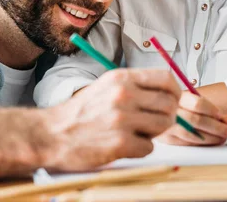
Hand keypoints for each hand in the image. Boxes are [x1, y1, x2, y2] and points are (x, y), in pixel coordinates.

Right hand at [41, 68, 180, 170]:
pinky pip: (149, 147)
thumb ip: (135, 85)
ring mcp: (122, 119)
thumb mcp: (107, 86)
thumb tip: (168, 91)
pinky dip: (141, 149)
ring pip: (163, 125)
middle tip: (155, 122)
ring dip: (155, 133)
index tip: (174, 100)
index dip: (176, 91)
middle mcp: (124, 95)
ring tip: (138, 133)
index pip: (166, 78)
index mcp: (122, 78)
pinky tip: (126, 146)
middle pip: (169, 104)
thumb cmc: (81, 112)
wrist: (50, 134)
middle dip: (167, 115)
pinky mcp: (119, 143)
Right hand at [156, 92, 226, 145]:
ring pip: (191, 135)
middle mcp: (168, 111)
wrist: (150, 108)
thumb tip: (225, 119)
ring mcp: (165, 126)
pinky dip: (201, 144)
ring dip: (211, 138)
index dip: (212, 111)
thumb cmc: (176, 103)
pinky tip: (210, 141)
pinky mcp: (165, 139)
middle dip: (215, 127)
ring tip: (222, 137)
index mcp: (175, 95)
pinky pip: (185, 143)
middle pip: (196, 121)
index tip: (221, 116)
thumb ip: (206, 107)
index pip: (197, 104)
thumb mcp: (189, 98)